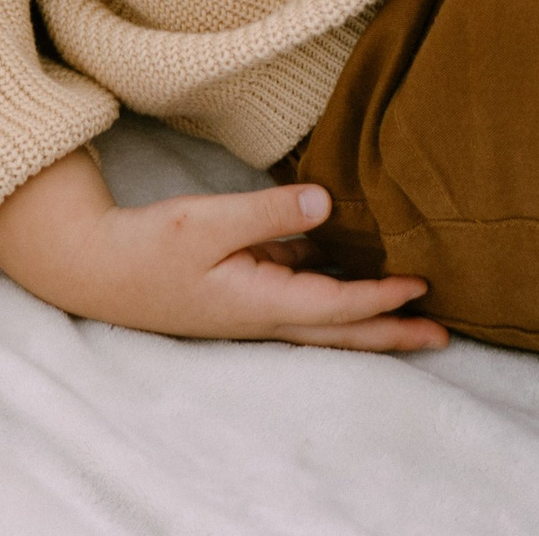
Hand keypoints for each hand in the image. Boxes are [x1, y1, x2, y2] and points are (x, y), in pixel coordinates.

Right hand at [0, 150, 444, 352]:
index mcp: (260, 302)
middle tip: (443, 334)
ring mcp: (251, 306)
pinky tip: (344, 264)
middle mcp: (263, 314)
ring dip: (368, 317)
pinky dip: (331, 291)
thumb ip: (269, 213)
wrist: (96, 267)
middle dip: (393, 332)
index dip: (381, 298)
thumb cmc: (149, 246)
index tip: (422, 288)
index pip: (336, 306)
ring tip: (410, 308)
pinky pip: (299, 294)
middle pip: (342, 330)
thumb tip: (328, 204)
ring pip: (324, 317)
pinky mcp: (239, 291)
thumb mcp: (207, 221)